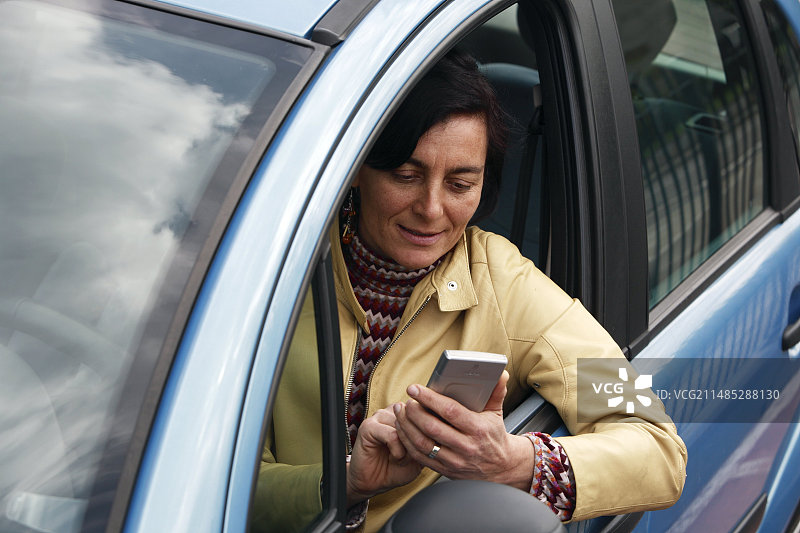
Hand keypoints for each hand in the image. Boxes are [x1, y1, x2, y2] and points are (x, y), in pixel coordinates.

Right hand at [347, 405, 421, 506]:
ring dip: (408, 449)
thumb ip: (429, 439)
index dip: (431, 433)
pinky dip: (397, 451)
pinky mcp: (368, 426)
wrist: (374, 482)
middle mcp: (394, 410)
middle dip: (418, 443)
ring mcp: (380, 415)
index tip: (428, 450)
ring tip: (401, 458)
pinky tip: (394, 458)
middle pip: (417, 419)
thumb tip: (438, 428)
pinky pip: (392, 435)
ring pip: (405, 427)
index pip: (427, 411)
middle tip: (412, 457)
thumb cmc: (397, 468)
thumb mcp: (421, 454)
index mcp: (408, 412)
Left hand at [393, 370, 534, 490]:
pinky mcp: (445, 470)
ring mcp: (454, 461)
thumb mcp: (496, 413)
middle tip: (406, 401)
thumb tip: (501, 373)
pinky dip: (407, 442)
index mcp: (478, 429)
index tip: (415, 388)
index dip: (430, 399)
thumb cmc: (494, 436)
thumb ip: (496, 391)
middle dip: (414, 412)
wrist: (500, 468)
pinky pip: (420, 457)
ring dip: (407, 426)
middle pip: (432, 428)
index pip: (450, 411)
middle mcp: (466, 447)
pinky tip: (402, 429)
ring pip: (422, 444)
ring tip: (400, 412)